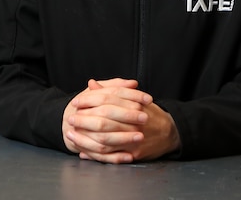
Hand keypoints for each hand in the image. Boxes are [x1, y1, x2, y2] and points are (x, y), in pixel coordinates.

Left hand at [62, 78, 179, 163]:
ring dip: (85, 139)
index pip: (107, 99)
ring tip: (71, 135)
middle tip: (70, 119)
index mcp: (133, 104)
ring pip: (105, 140)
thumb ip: (113, 90)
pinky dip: (94, 155)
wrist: (170, 132)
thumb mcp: (133, 97)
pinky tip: (82, 152)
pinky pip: (111, 156)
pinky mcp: (134, 153)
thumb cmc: (149, 113)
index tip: (76, 102)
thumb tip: (92, 84)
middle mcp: (134, 121)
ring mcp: (134, 138)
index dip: (89, 100)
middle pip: (104, 120)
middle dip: (84, 120)